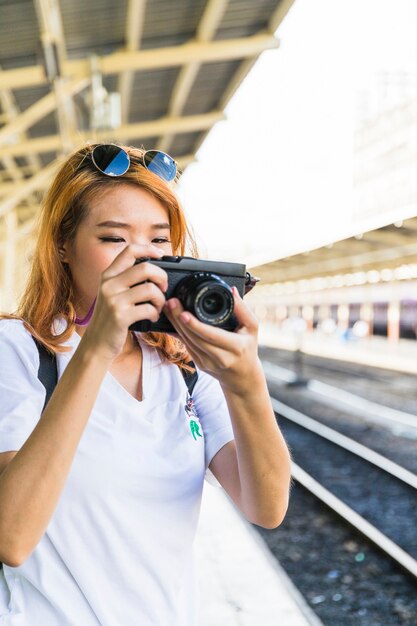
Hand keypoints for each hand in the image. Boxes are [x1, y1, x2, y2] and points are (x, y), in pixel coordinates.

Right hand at [82, 244, 167, 360]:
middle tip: (163, 287)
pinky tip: (152, 317)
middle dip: (162, 277)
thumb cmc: (109, 318)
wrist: (96, 343)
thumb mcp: (111, 293)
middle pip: (145, 268)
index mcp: (108, 275)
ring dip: (161, 299)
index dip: (149, 249)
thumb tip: (152, 267)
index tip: (161, 255)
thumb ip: (125, 279)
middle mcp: (109, 284)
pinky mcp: (120, 316)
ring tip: (158, 307)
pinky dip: (155, 313)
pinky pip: (148, 308)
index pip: (130, 250)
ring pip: (150, 289)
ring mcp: (114, 300)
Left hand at [164, 287, 261, 393]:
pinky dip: (177, 332)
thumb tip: (232, 291)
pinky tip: (171, 320)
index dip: (196, 325)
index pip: (212, 335)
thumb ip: (243, 309)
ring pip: (187, 342)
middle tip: (171, 303)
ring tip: (169, 308)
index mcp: (235, 347)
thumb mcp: (252, 328)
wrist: (242, 377)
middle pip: (195, 338)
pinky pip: (186, 346)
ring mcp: (207, 363)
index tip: (184, 313)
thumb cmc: (248, 349)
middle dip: (180, 320)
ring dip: (176, 324)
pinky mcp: (199, 365)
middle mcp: (220, 358)